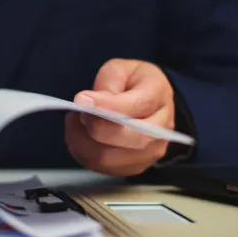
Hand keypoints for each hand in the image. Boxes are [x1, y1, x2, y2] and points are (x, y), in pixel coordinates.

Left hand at [65, 58, 174, 175]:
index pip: (138, 105)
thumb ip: (108, 83)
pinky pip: (103, 167)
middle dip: (96, 127)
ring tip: (75, 123)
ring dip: (84, 142)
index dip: (108, 105)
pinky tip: (79, 136)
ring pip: (111, 157)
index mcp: (159, 95)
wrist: (146, 100)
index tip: (81, 100)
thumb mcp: (119, 69)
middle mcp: (162, 128)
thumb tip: (91, 103)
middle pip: (130, 138)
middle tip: (78, 114)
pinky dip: (83, 153)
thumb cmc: (130, 83)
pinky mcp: (134, 166)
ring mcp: (150, 151)